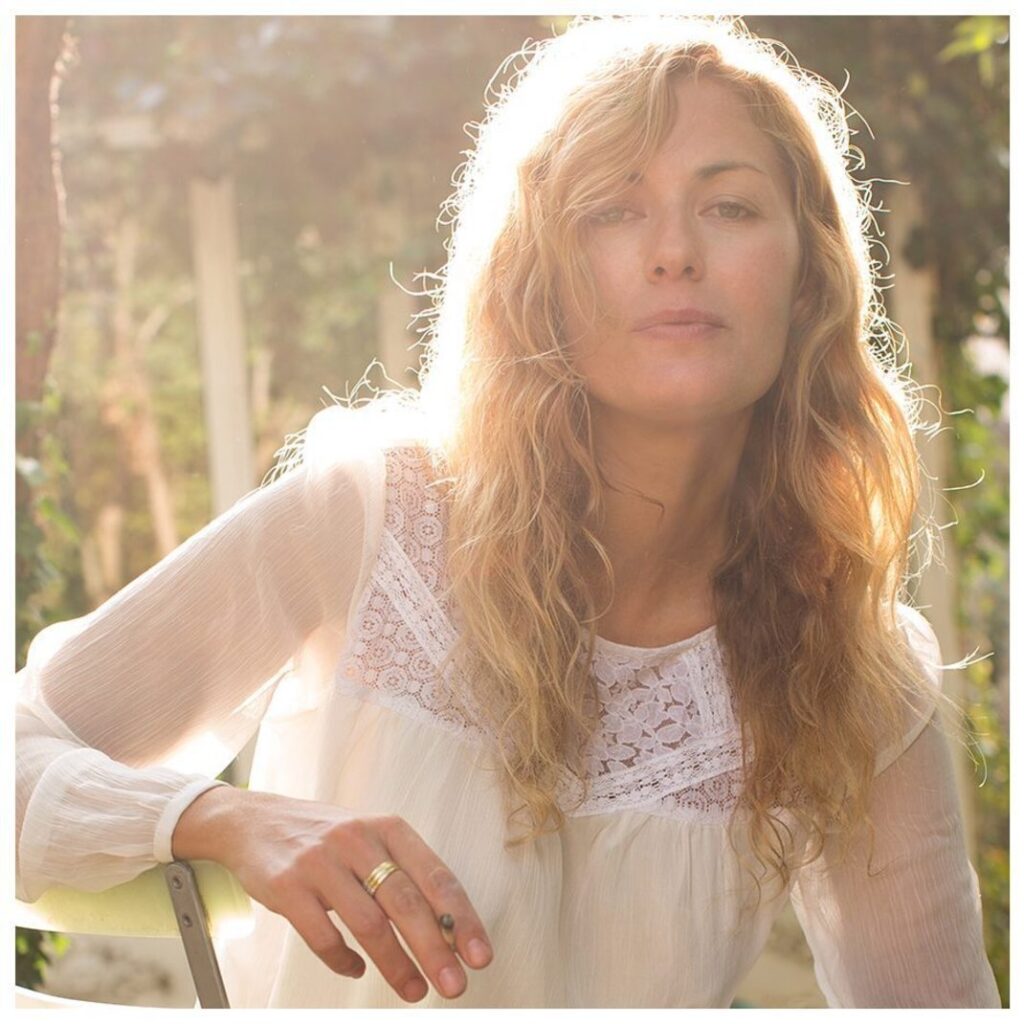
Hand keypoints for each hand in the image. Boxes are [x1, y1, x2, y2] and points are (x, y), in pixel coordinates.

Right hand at [182, 788, 493, 1001]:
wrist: (255, 820)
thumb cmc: (327, 836)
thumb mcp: (370, 839)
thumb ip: (404, 874)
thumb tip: (449, 930)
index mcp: (388, 827)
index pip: (436, 875)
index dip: (461, 918)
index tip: (480, 955)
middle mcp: (357, 839)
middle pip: (405, 902)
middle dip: (435, 949)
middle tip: (455, 985)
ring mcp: (320, 862)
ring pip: (368, 923)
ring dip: (395, 964)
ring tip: (414, 991)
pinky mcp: (287, 886)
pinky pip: (322, 935)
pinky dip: (344, 960)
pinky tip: (357, 970)